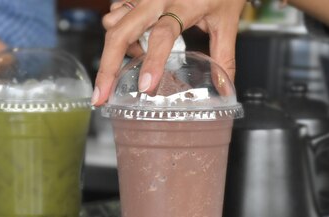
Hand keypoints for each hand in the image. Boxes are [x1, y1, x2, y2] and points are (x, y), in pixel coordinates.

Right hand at [92, 0, 246, 104]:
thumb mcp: (227, 22)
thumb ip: (224, 57)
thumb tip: (224, 89)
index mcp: (184, 4)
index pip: (164, 34)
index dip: (153, 61)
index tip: (146, 86)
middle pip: (121, 32)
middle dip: (108, 66)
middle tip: (101, 95)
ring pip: (113, 22)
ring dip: (116, 48)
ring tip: (136, 60)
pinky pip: (116, 13)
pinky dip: (119, 32)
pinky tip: (136, 41)